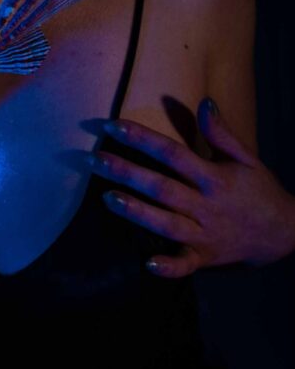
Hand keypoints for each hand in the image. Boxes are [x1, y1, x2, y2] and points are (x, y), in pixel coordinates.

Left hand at [87, 98, 294, 276]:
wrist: (287, 233)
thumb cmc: (259, 191)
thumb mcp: (246, 158)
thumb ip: (222, 133)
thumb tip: (204, 102)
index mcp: (214, 177)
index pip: (172, 154)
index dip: (142, 139)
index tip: (113, 126)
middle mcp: (206, 205)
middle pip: (162, 187)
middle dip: (127, 173)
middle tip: (94, 160)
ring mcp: (206, 233)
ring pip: (167, 223)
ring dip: (137, 212)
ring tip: (107, 199)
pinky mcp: (206, 257)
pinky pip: (186, 264)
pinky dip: (169, 267)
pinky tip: (148, 263)